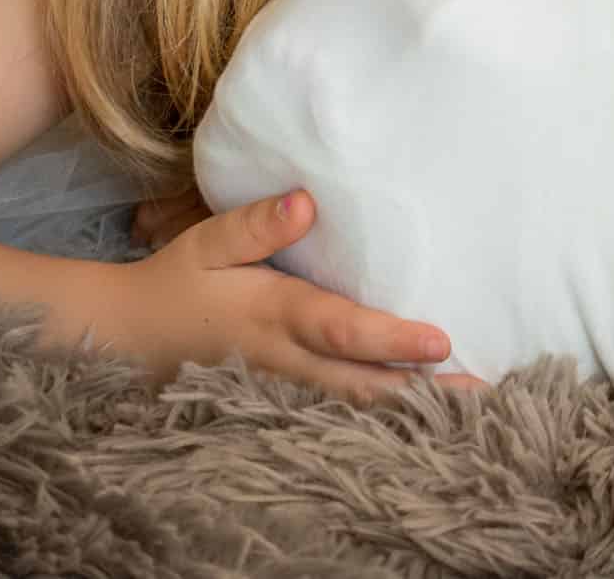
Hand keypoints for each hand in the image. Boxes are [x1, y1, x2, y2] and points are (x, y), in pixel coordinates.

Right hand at [117, 189, 482, 402]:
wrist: (131, 336)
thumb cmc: (179, 280)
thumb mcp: (208, 242)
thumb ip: (257, 225)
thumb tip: (306, 201)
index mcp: (275, 316)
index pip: (342, 331)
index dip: (391, 338)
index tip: (440, 342)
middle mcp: (287, 360)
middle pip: (363, 384)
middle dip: (423, 389)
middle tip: (481, 391)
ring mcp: (286, 387)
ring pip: (355, 405)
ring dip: (410, 407)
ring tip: (468, 405)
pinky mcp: (285, 397)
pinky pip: (340, 409)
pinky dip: (382, 412)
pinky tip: (420, 409)